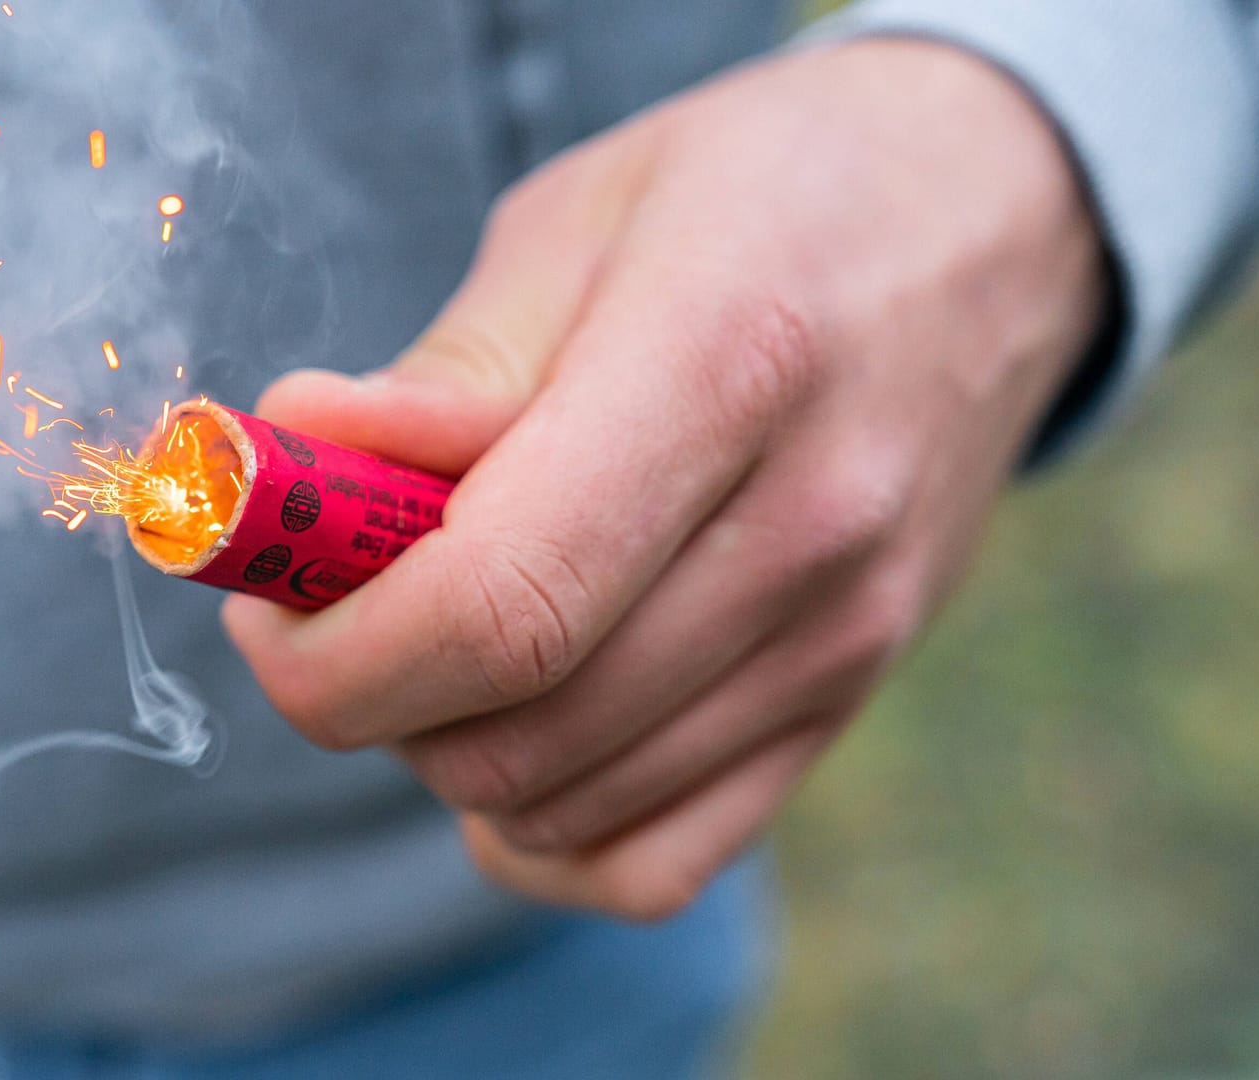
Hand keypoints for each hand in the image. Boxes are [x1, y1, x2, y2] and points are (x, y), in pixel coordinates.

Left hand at [223, 40, 1106, 918]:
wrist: (992, 220)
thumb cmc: (759, 193)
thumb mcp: (580, 219)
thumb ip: (441, 376)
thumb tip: (290, 462)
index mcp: (724, 367)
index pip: (498, 605)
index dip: (338, 650)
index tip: (266, 607)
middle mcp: (807, 531)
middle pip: (517, 729)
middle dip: (364, 694)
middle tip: (325, 598)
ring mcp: (845, 639)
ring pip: (560, 807)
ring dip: (442, 746)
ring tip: (437, 621)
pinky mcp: (848, 701)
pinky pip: (655, 863)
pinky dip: (541, 832)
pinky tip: (512, 732)